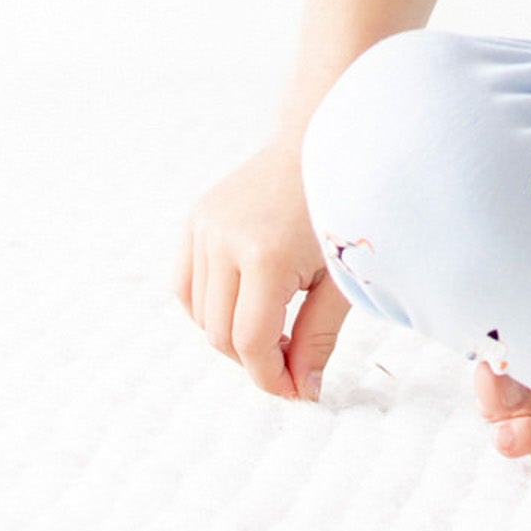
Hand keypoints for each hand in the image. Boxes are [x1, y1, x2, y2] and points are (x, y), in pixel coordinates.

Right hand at [176, 138, 350, 402]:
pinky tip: (244, 302)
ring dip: (231, 334)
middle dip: (254, 359)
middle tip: (292, 355)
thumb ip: (318, 337)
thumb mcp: (341, 277)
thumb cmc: (343, 207)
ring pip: (200, 316)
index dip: (272, 379)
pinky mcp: (196, 218)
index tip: (298, 391)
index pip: (251, 344)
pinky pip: (187, 287)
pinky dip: (208, 307)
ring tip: (275, 323)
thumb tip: (304, 392)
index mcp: (266, 255)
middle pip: (220, 336)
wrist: (322, 139)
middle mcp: (224, 240)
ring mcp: (204, 226)